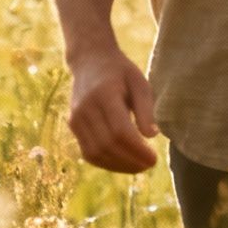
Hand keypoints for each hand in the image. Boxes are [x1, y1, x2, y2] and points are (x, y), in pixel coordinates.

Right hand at [68, 46, 158, 172]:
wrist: (89, 60)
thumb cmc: (120, 72)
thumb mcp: (139, 82)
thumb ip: (145, 108)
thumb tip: (152, 136)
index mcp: (104, 94)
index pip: (119, 131)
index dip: (137, 150)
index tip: (154, 158)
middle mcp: (85, 108)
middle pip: (107, 145)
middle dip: (130, 160)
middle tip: (150, 165)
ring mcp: (75, 118)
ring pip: (95, 153)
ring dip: (118, 166)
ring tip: (139, 167)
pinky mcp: (73, 126)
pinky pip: (88, 152)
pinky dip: (106, 163)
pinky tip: (123, 163)